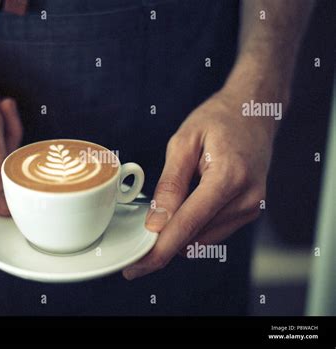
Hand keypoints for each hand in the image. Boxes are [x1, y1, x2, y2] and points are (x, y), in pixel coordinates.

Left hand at [123, 89, 275, 279]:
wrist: (253, 112)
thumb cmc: (218, 120)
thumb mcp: (184, 143)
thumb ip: (170, 185)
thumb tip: (156, 223)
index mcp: (229, 178)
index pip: (187, 225)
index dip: (160, 250)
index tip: (138, 267)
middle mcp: (246, 199)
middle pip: (194, 237)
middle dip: (164, 242)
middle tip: (139, 237)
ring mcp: (251, 208)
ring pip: (202, 240)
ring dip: (179, 233)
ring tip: (170, 204)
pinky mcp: (249, 212)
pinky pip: (212, 232)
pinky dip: (192, 227)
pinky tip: (185, 207)